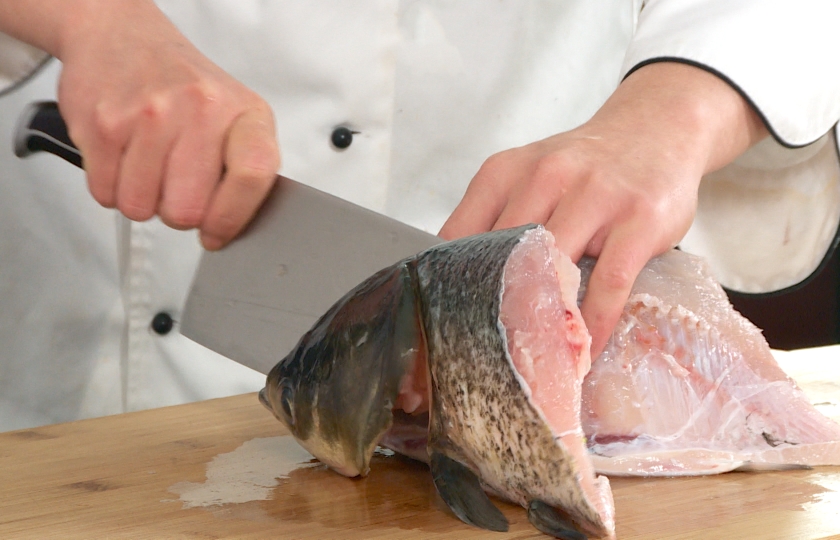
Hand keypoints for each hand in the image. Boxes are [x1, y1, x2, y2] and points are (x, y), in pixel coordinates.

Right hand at [1, 0, 279, 249]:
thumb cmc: (184, 85)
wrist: (122, 37)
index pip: (252, 176)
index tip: (217, 232)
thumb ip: (244, 171)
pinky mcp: (104, 124)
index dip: (232, 218)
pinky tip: (125, 157)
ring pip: (141, 208)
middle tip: (177, 186)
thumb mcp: (235, 117)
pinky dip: (112, 186)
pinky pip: (106, 194)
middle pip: (187, 211)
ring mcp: (150, 115)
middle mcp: (201, 109)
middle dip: (179, 213)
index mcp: (245, 113)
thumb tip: (233, 229)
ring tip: (150, 165)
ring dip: (143, 199)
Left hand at [440, 62, 767, 356]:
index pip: (459, 237)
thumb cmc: (584, 168)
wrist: (654, 128)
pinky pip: (608, 283)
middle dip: (496, 312)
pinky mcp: (639, 219)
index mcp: (504, 173)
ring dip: (544, 324)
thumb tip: (457, 284)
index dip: (451, 287)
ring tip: (536, 363)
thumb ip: (493, 221)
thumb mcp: (527, 178)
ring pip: (554, 270)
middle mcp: (545, 177)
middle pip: (503, 258)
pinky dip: (593, 324)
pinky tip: (585, 350)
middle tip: (492, 358)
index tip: (451, 326)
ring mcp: (595, 195)